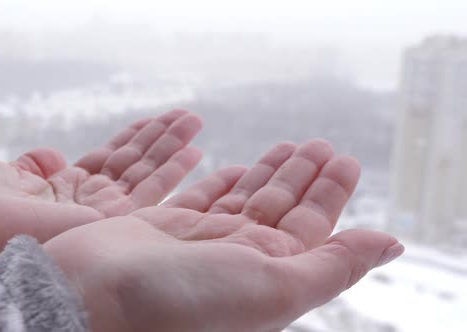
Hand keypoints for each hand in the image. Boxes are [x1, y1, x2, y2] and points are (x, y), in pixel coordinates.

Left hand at [0, 109, 201, 268]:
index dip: (134, 139)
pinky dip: (175, 173)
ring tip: (196, 123)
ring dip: (174, 149)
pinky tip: (194, 152)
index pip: (110, 160)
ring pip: (150, 177)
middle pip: (135, 166)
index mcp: (65, 189)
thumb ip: (34, 165)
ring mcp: (104, 215)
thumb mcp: (3, 175)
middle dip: (162, 140)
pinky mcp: (112, 225)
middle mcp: (89, 203)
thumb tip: (50, 153)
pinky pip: (152, 195)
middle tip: (189, 117)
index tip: (156, 120)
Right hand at [45, 140, 403, 331]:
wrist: (94, 300)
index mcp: (268, 276)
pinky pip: (206, 199)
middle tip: (322, 145)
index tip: (344, 158)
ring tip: (293, 146)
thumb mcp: (276, 288)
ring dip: (270, 172)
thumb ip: (333, 266)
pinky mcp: (167, 227)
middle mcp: (237, 260)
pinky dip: (224, 183)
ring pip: (246, 200)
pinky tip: (239, 167)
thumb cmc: (184, 303)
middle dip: (303, 177)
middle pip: (281, 209)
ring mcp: (201, 242)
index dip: (330, 192)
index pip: (312, 227)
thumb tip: (390, 244)